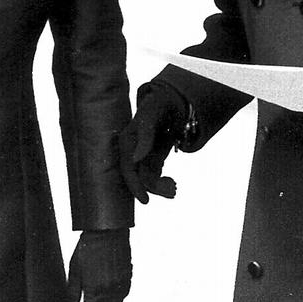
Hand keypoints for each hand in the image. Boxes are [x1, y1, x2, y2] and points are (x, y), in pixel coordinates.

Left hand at [67, 228, 131, 301]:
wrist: (107, 231)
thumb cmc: (88, 247)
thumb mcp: (75, 269)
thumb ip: (73, 292)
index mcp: (96, 290)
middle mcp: (110, 290)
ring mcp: (121, 284)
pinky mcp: (127, 277)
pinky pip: (122, 296)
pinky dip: (115, 301)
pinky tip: (109, 298)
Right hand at [118, 84, 187, 203]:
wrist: (174, 101)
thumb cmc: (160, 103)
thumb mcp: (152, 114)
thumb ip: (144, 135)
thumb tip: (136, 158)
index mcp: (127, 141)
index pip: (128, 169)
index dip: (135, 186)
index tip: (145, 201)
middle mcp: (133, 151)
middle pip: (139, 178)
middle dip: (153, 188)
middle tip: (173, 190)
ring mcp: (143, 156)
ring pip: (148, 180)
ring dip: (160, 188)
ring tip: (175, 187)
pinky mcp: (154, 159)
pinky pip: (155, 177)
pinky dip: (163, 184)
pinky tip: (173, 183)